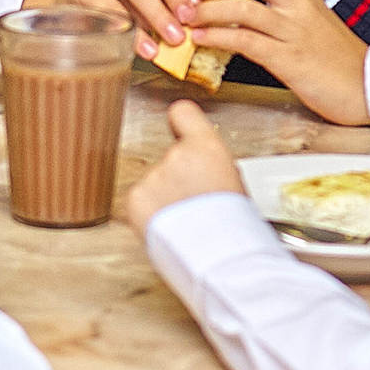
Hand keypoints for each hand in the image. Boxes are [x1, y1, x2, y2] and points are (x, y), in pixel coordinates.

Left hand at [126, 100, 243, 232]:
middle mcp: (176, 156)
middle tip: (193, 206)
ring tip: (185, 223)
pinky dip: (150, 214)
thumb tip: (205, 173)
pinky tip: (169, 227)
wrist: (217, 255)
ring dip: (164, 200)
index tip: (178, 127)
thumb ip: (212, 170)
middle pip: (171, 160)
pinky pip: (141, 201)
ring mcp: (153, 176)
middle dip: (177, 180)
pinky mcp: (135, 198)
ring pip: (155, 184)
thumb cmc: (233, 228)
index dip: (180, 121)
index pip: (183, 113)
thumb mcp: (235, 186)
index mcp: (206, 148)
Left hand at [186, 0, 369, 124]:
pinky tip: (201, 38)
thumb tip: (247, 4)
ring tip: (186, 16)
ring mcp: (294, 31)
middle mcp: (299, 6)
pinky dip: (217, 36)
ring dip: (207, 9)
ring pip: (243, 6)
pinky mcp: (289, 59)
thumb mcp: (315, 24)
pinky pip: (246, 41)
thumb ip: (286, 10)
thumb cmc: (341, 62)